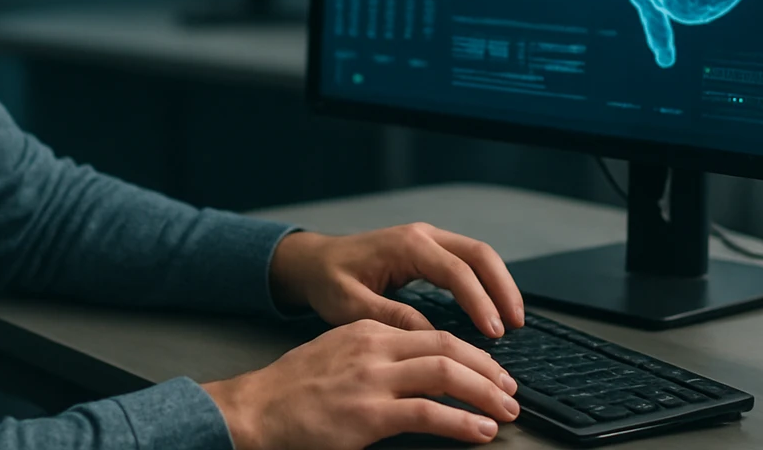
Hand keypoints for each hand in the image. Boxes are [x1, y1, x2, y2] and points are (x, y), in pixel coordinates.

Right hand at [202, 318, 519, 449]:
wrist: (253, 411)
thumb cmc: (290, 391)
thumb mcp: (335, 356)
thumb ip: (374, 357)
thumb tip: (413, 373)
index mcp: (368, 331)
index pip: (433, 333)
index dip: (470, 352)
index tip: (490, 370)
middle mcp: (374, 347)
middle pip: (448, 346)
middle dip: (487, 368)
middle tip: (509, 389)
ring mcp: (372, 379)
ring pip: (446, 373)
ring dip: (485, 393)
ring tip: (506, 411)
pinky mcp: (368, 414)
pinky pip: (428, 413)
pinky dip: (462, 422)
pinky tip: (479, 431)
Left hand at [269, 223, 525, 338]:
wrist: (314, 261)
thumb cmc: (329, 280)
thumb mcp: (350, 304)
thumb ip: (390, 317)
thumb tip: (428, 335)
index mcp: (406, 246)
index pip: (456, 272)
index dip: (479, 303)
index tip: (493, 333)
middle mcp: (422, 235)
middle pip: (479, 255)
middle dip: (503, 289)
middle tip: (516, 324)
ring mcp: (428, 239)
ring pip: (479, 255)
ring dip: (499, 284)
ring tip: (513, 319)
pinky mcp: (429, 249)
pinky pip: (468, 261)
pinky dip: (487, 282)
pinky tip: (493, 307)